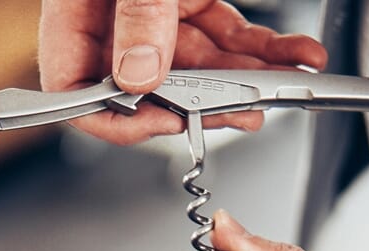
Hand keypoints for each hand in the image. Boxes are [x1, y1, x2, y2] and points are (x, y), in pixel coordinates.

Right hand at [39, 0, 326, 143]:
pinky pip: (227, 33)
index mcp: (78, 8)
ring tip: (279, 86)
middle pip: (149, 84)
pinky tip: (293, 55)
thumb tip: (139, 76)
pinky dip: (264, 47)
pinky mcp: (193, 0)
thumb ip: (138, 14)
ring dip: (245, 80)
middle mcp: (115, 16)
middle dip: (202, 102)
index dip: (113, 115)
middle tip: (237, 112)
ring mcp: (157, 12)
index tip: (158, 121)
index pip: (75, 85)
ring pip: (198, 66)